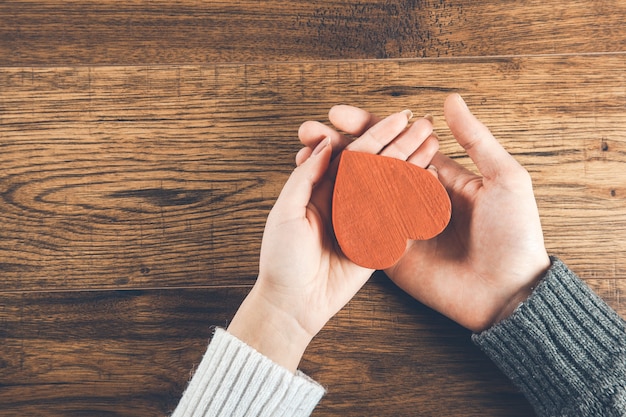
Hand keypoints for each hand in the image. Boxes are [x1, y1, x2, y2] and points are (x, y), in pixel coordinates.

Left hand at [228, 110, 438, 371]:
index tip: (400, 117)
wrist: (293, 302)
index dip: (377, 134)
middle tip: (425, 125)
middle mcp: (344, 200)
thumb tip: (328, 142)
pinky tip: (431, 182)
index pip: (355, 153)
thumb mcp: (287, 211)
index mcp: (322, 188)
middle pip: (378, 166)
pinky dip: (416, 200)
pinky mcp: (376, 243)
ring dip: (413, 166)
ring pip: (392, 187)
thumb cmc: (282, 258)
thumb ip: (307, 176)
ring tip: (435, 146)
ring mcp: (362, 220)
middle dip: (401, 144)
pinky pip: (399, 219)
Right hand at [304, 94, 550, 331]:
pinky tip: (319, 188)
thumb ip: (474, 139)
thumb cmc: (515, 234)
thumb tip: (450, 99)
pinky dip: (342, 206)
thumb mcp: (504, 178)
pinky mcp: (390, 251)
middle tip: (309, 129)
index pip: (397, 143)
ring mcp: (399, 224)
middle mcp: (414, 197)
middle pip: (371, 163)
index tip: (338, 114)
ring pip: (361, 192)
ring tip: (305, 153)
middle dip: (341, 145)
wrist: (508, 291)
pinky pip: (363, 225)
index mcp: (438, 176)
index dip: (368, 126)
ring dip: (332, 171)